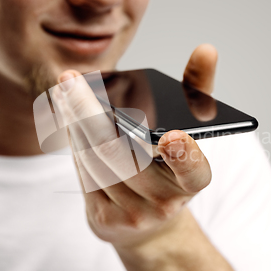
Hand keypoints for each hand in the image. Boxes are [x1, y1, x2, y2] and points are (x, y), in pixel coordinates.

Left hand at [54, 44, 218, 248]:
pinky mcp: (103, 219)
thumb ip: (198, 91)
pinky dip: (73, 140)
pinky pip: (82, 173)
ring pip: (94, 161)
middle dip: (89, 116)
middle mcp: (164, 203)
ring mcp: (131, 215)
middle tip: (69, 80)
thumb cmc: (170, 165)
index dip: (186, 157)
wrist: (149, 221)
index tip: (173, 136)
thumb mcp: (191, 132)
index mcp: (191, 182)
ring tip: (63, 91)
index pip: (194, 173)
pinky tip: (65, 116)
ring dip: (74, 123)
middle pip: (122, 158)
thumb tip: (206, 49)